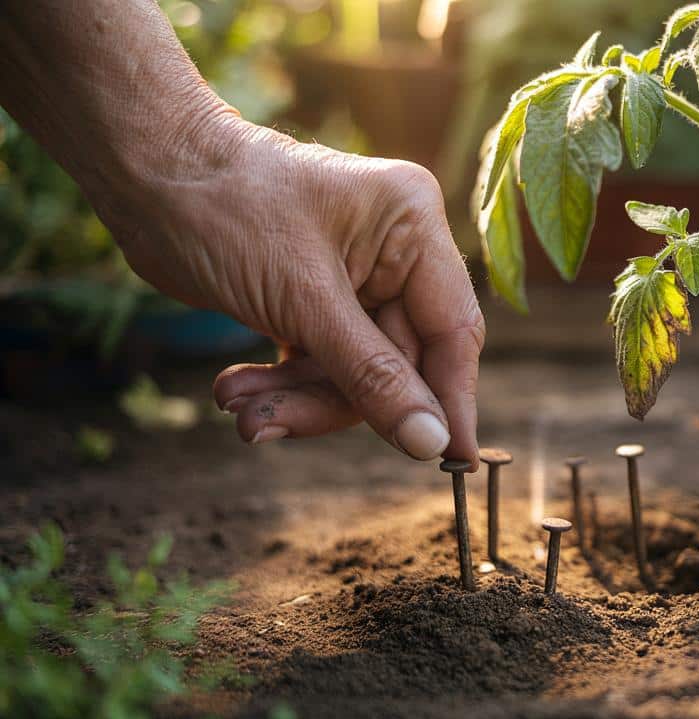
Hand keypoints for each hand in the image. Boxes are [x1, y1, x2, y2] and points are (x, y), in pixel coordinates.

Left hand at [108, 115, 483, 462]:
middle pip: (398, 363)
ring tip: (240, 410)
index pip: (452, 330)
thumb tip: (430, 442)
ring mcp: (357, 278)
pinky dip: (281, 385)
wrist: (141, 173)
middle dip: (332, 400)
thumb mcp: (302, 300)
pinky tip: (235, 391)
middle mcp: (396, 252)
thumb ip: (372, 375)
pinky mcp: (317, 300)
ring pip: (356, 372)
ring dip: (296, 398)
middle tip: (269, 425)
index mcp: (412, 226)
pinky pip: (322, 364)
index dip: (449, 400)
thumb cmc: (225, 208)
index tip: (453, 460)